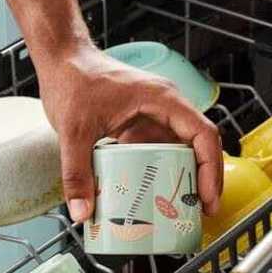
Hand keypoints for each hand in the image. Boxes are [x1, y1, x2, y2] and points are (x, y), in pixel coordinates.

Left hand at [36, 44, 222, 221]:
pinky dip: (153, 172)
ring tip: (177, 210)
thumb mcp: (73, 131)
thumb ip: (77, 173)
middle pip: (196, 145)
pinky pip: (152, 151)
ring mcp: (151, 115)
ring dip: (178, 177)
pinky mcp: (136, 124)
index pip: (203, 135)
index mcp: (162, 100)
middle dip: (201, 179)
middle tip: (198, 212)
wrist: (61, 60)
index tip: (207, 196)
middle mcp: (163, 106)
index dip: (210, 169)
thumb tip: (82, 211)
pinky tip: (146, 195)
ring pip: (175, 150)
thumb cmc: (73, 79)